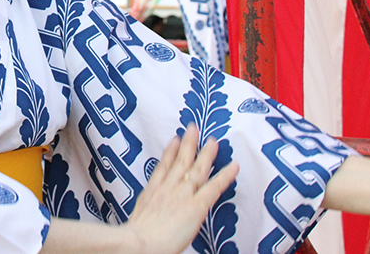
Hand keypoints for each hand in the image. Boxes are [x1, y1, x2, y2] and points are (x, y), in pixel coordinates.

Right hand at [121, 125, 238, 253]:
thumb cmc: (136, 238)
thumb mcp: (135, 219)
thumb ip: (144, 213)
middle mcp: (168, 188)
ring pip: (197, 169)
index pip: (163, 167)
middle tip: (193, 128)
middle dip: (188, 143)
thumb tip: (142, 219)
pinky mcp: (197, 205)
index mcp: (152, 192)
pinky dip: (225, 175)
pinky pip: (214, 187)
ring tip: (213, 140)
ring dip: (207, 153)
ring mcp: (183, 194)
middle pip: (180, 161)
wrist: (140, 243)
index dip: (169, 152)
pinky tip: (234, 166)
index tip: (175, 139)